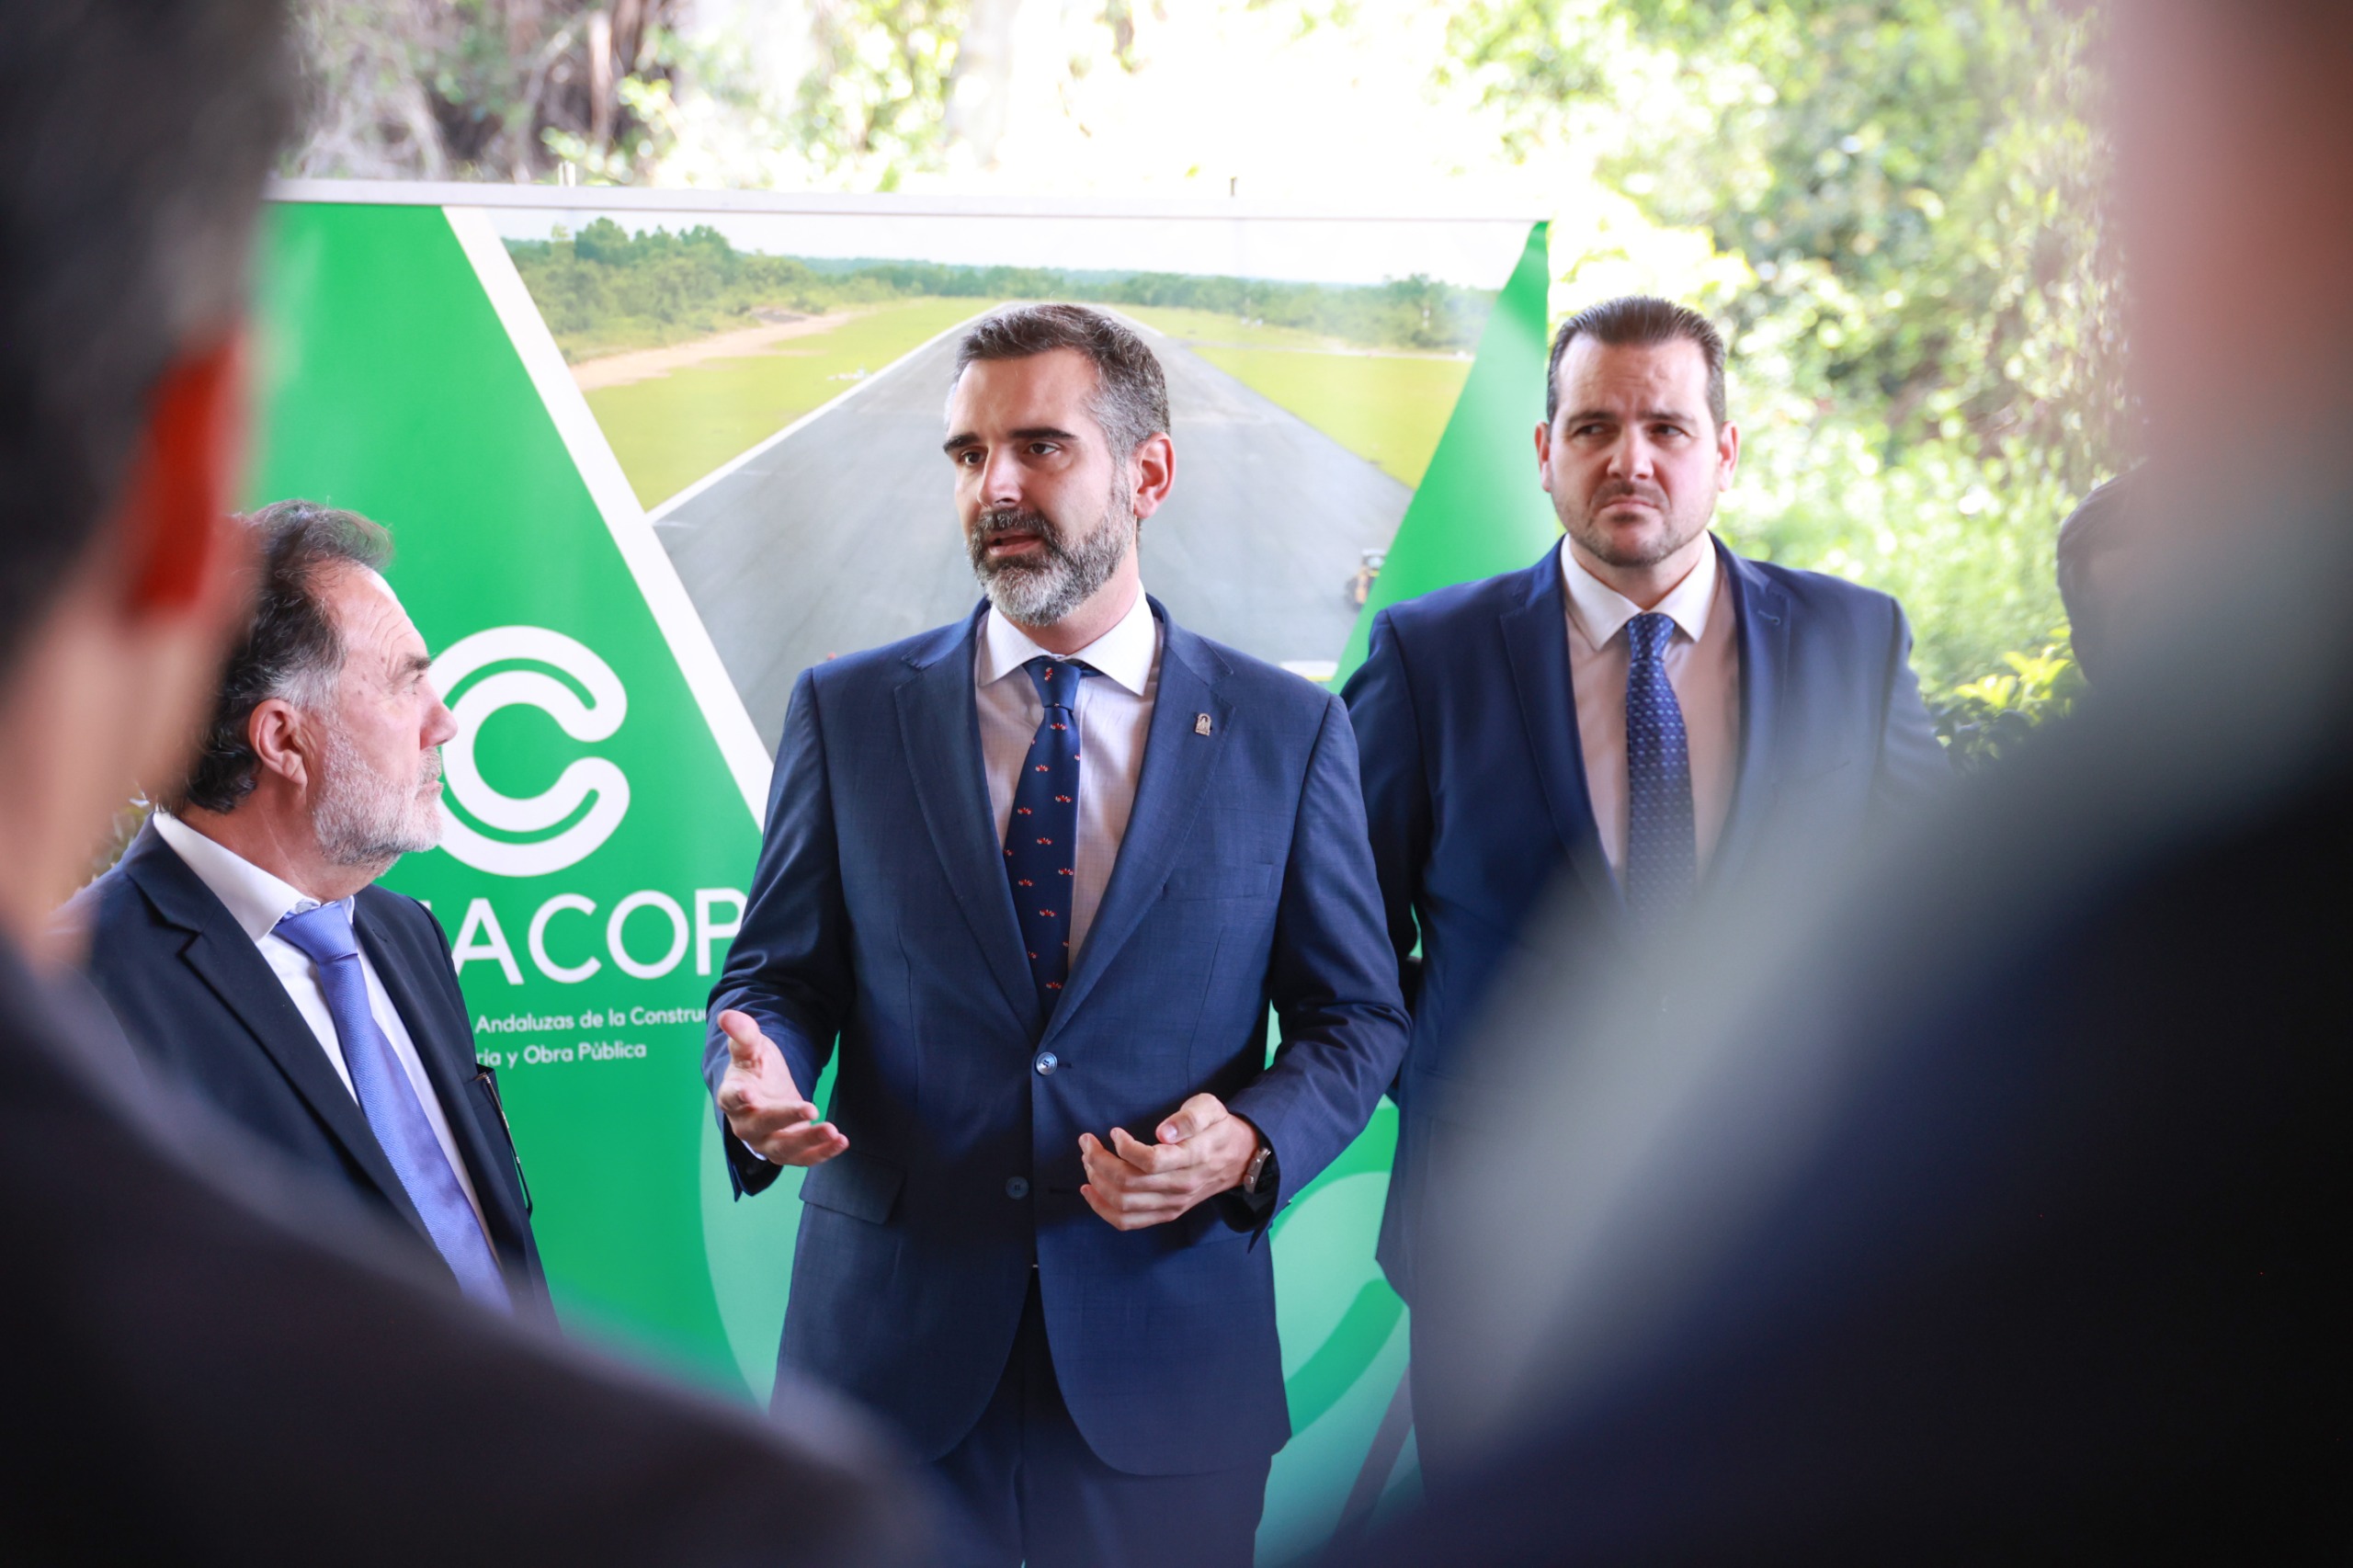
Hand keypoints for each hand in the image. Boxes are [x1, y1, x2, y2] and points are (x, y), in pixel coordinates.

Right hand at [715, 1009, 847, 1166]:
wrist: (765, 1091)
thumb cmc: (755, 1067)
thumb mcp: (752, 1047)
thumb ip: (743, 1033)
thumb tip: (728, 1016)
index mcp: (732, 1095)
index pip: (731, 1098)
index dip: (738, 1097)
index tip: (749, 1093)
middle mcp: (745, 1124)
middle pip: (761, 1125)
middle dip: (786, 1118)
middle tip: (810, 1107)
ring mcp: (765, 1141)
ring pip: (784, 1148)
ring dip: (809, 1142)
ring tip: (833, 1131)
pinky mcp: (786, 1150)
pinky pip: (802, 1157)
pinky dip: (822, 1153)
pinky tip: (841, 1141)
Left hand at [1078, 1094, 1258, 1230]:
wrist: (1239, 1158)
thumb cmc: (1218, 1127)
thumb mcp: (1210, 1108)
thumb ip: (1189, 1117)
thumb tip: (1162, 1132)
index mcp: (1193, 1157)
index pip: (1150, 1161)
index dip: (1124, 1148)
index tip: (1114, 1131)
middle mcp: (1181, 1185)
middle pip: (1129, 1183)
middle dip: (1099, 1162)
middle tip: (1087, 1142)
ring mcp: (1174, 1203)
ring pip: (1124, 1204)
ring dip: (1098, 1183)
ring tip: (1088, 1161)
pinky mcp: (1167, 1213)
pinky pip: (1129, 1221)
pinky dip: (1103, 1209)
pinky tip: (1090, 1190)